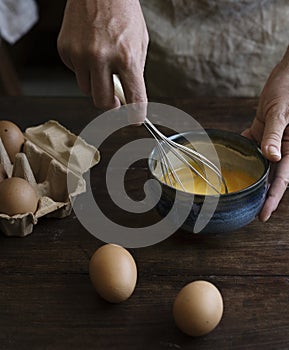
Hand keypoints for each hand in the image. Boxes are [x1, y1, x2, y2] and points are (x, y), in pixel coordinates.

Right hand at [57, 0, 148, 112]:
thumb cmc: (123, 12)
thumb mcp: (140, 42)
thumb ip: (135, 71)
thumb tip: (129, 96)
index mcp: (126, 57)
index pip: (134, 97)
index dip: (136, 114)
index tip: (136, 119)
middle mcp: (101, 57)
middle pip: (102, 101)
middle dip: (111, 105)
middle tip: (116, 101)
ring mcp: (80, 54)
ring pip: (86, 89)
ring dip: (96, 85)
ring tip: (103, 66)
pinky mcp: (65, 50)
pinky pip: (75, 73)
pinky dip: (83, 69)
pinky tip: (89, 51)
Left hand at [242, 46, 288, 221]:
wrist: (288, 71)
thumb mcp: (281, 112)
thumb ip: (274, 134)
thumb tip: (272, 157)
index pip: (282, 180)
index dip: (272, 199)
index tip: (262, 215)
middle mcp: (282, 147)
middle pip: (270, 176)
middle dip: (259, 193)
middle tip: (246, 210)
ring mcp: (271, 139)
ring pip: (259, 162)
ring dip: (248, 174)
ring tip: (235, 190)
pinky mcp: (261, 129)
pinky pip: (250, 143)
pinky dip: (241, 150)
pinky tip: (229, 157)